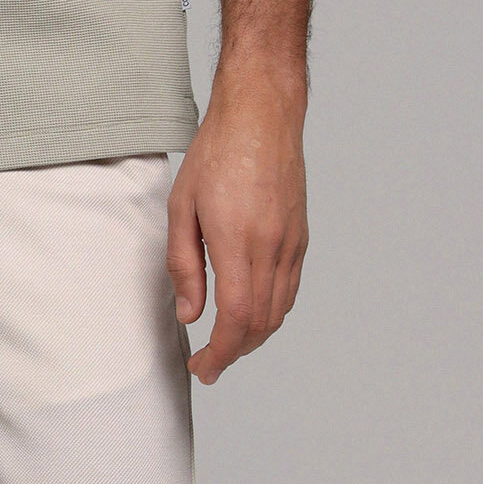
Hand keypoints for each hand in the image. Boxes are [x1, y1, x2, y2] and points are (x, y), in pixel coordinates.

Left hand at [165, 59, 308, 384]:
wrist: (262, 116)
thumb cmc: (217, 153)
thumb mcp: (182, 207)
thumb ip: (183, 265)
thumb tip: (190, 314)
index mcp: (238, 241)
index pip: (235, 318)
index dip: (220, 353)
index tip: (202, 367)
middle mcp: (271, 248)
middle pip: (259, 323)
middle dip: (233, 353)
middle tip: (208, 365)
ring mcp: (291, 243)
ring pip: (278, 311)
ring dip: (253, 337)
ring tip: (226, 345)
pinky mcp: (300, 237)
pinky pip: (289, 289)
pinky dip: (271, 313)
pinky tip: (251, 315)